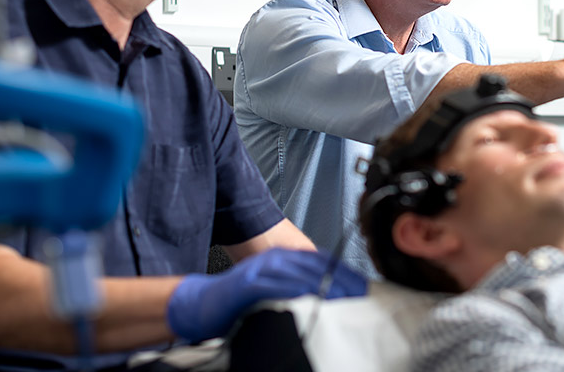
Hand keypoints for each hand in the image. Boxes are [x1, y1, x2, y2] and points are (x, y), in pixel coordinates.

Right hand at [167, 248, 367, 342]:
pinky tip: (310, 297)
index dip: (343, 272)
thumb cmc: (239, 302)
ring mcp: (260, 269)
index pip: (320, 261)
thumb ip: (297, 286)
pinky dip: (295, 290)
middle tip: (359, 293)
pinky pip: (276, 285)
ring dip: (323, 284)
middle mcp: (274, 259)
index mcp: (282, 258)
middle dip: (339, 279)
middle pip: (314, 265)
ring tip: (343, 296)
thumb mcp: (275, 289)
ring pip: (299, 273)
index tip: (361, 285)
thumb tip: (329, 294)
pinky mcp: (248, 283)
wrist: (202, 305)